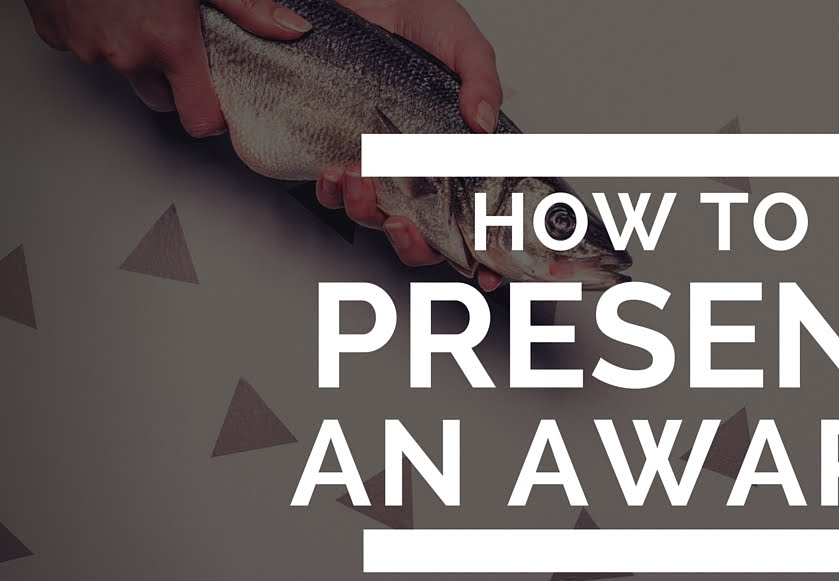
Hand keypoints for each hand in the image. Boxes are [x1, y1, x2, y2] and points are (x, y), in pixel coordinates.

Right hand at [23, 0, 311, 136]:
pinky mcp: (56, 35)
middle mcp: (128, 55)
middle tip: (175, 41)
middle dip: (172, 80)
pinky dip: (96, 33)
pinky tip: (105, 6)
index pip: (198, 119)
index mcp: (170, 45)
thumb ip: (248, 9)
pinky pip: (83, 48)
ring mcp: (88, 48)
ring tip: (138, 12)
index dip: (211, 116)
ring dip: (132, 53)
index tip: (217, 106)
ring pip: (122, 71)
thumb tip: (292, 29)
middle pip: (161, 98)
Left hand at [316, 0, 503, 290]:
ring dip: (368, 210)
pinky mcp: (331, 148)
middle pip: (426, 236)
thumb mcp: (460, 39)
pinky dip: (331, 189)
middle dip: (416, 243)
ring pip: (375, 218)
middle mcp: (417, 166)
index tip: (488, 274)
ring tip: (360, 177)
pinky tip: (334, 169)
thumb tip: (483, 120)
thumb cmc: (411, 10)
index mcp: (456, 152)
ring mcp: (375, 162)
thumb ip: (482, 77)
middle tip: (408, 222)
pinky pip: (330, 192)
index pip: (478, 217)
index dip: (486, 254)